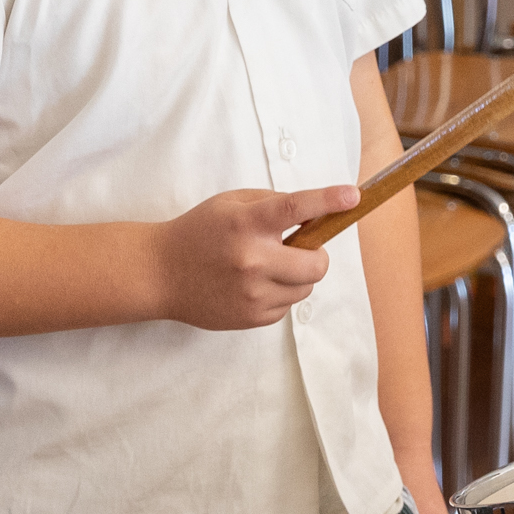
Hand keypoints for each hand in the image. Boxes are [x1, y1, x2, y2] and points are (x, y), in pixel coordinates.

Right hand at [153, 185, 346, 329]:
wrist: (160, 273)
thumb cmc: (199, 233)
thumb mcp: (230, 204)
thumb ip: (271, 204)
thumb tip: (314, 214)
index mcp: (246, 224)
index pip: (295, 208)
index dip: (328, 200)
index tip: (352, 196)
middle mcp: (251, 260)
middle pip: (316, 264)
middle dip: (317, 255)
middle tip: (302, 249)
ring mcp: (252, 293)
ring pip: (305, 288)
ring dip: (297, 276)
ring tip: (267, 267)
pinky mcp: (252, 318)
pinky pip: (287, 306)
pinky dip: (279, 294)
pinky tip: (253, 285)